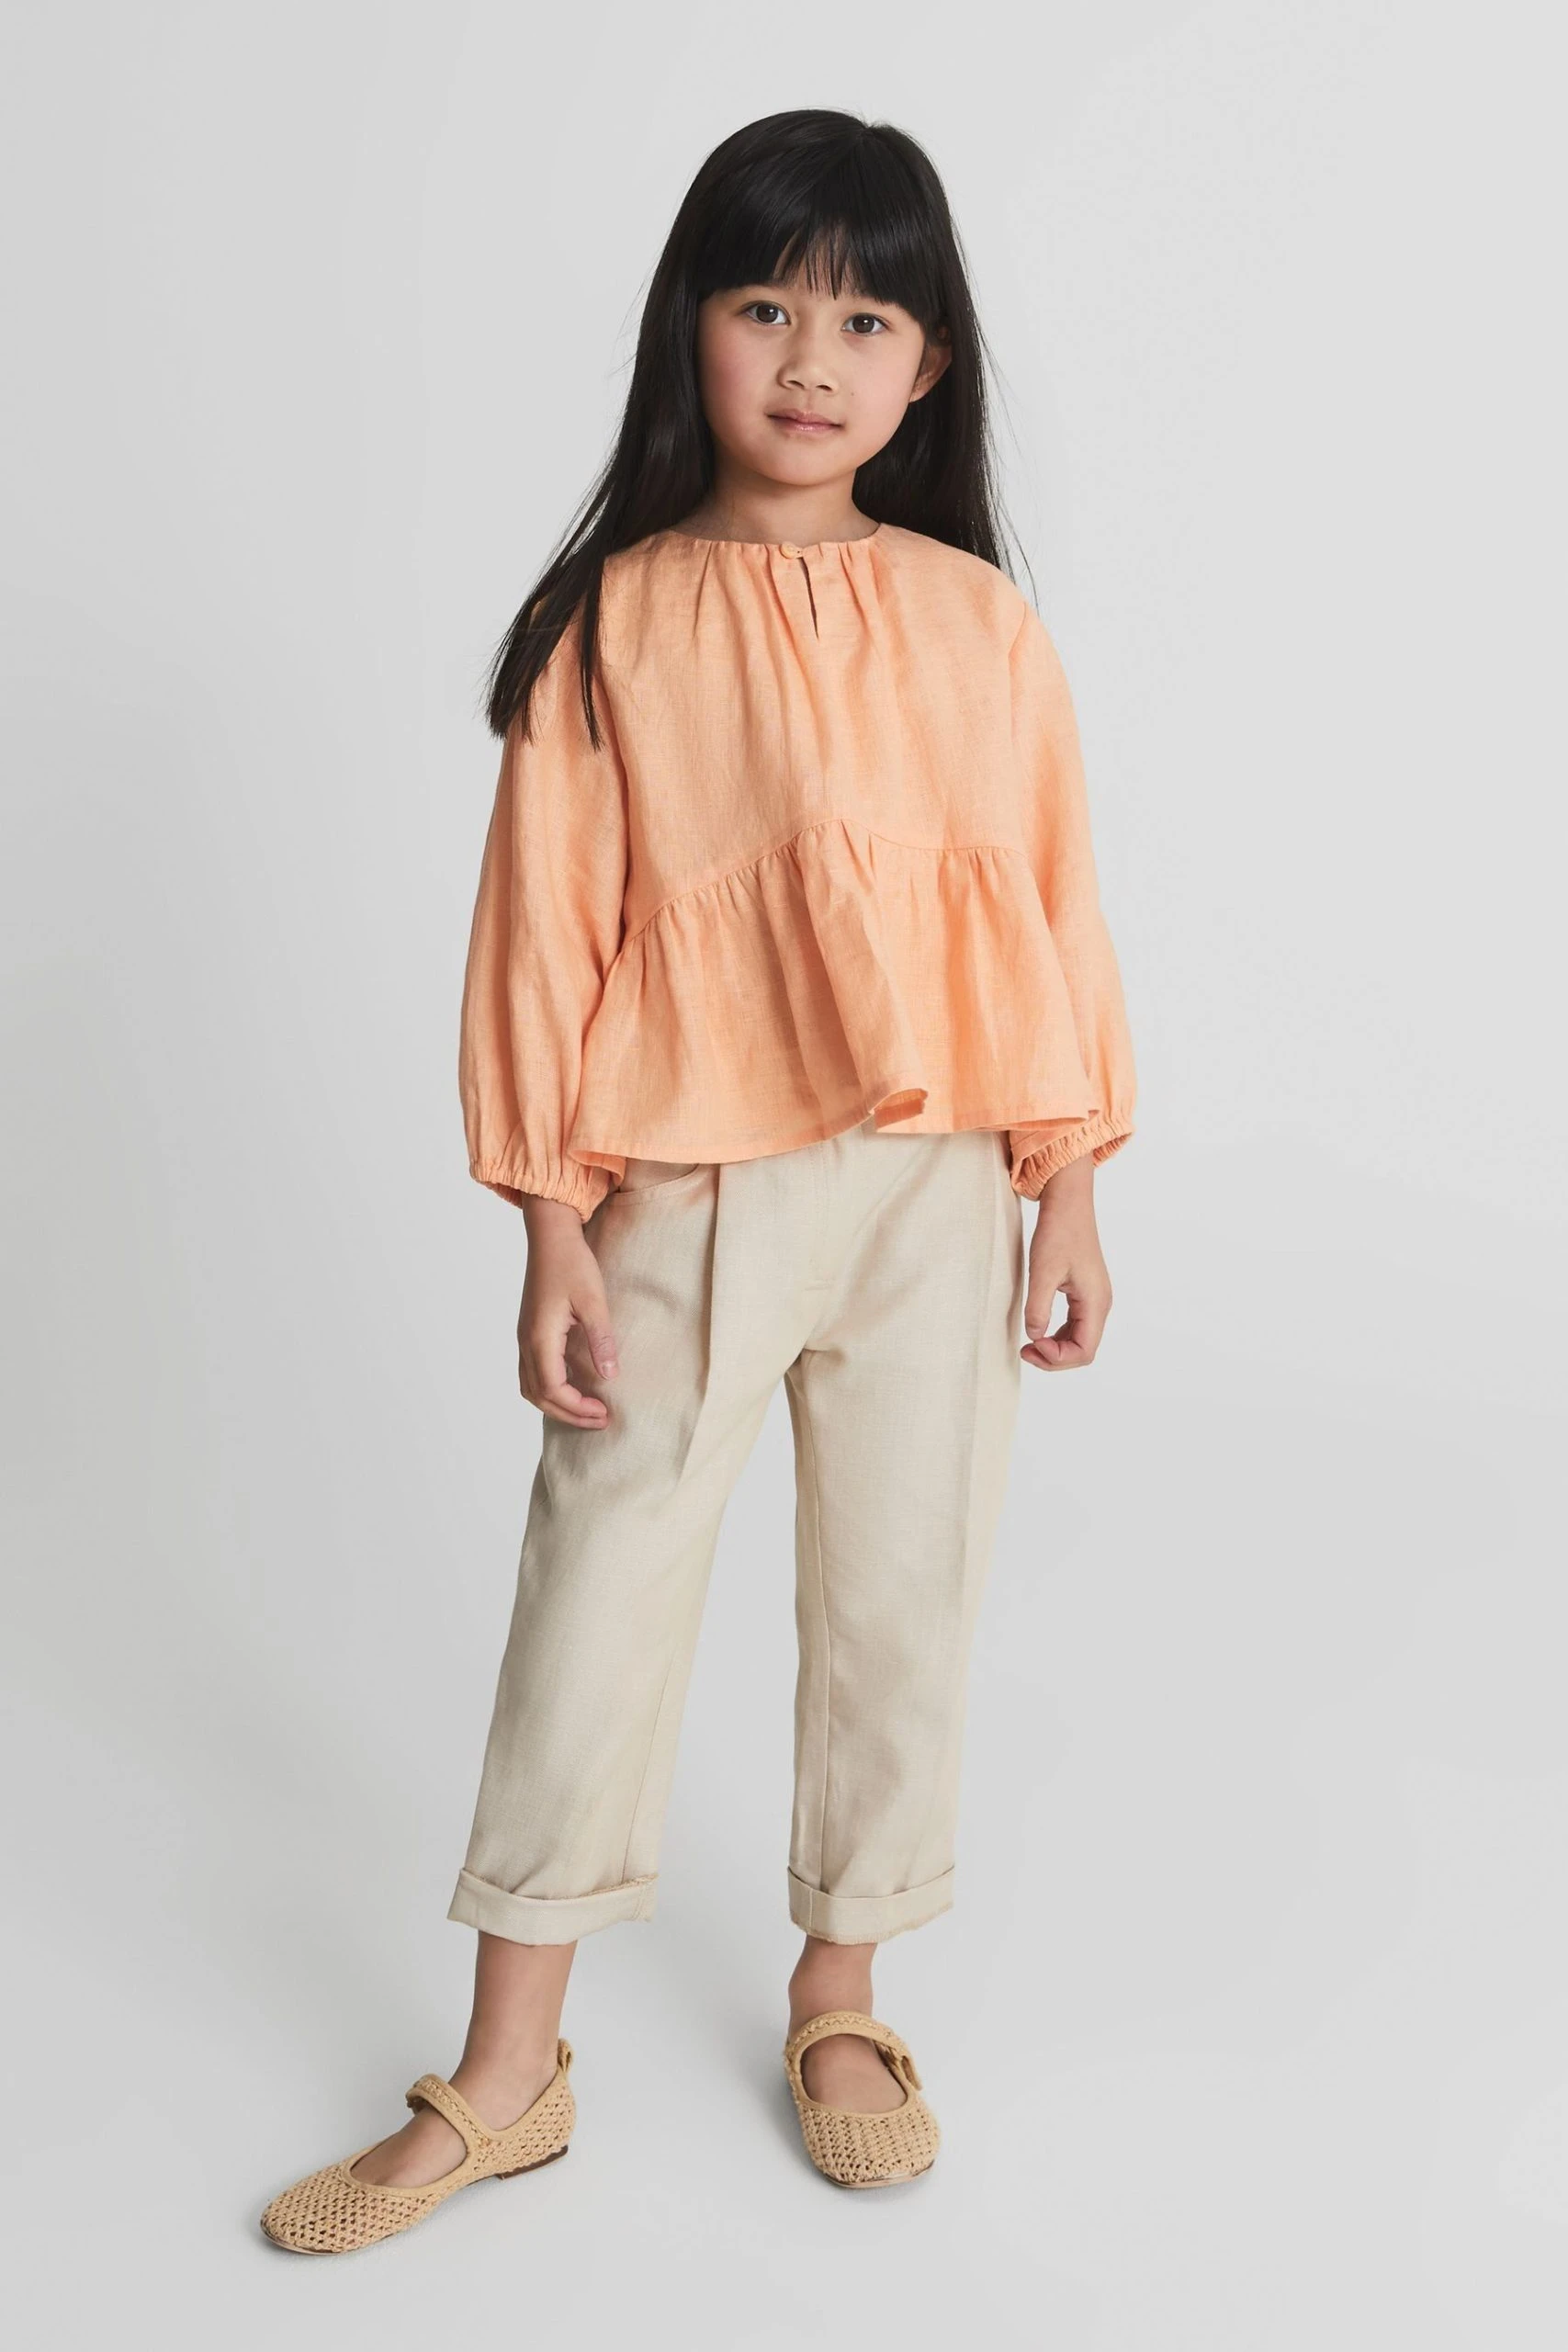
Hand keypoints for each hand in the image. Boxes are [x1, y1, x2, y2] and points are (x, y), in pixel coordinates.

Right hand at [517, 1196, 619, 1426]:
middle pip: (537, 1395)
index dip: (577, 1408)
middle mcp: (526, 1341)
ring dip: (556, 1404)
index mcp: (540, 1337)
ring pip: (530, 1387)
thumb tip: (610, 1376)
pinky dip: (549, 1390)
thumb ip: (601, 1339)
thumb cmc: (572, 1263)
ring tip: (586, 1410)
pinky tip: (573, 1388)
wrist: (550, 1237)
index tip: (604, 1412)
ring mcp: (524, 1337)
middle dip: (568, 1414)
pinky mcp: (529, 1332)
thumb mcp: (594, 1300)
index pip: (553, 1389)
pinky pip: (531, 1373)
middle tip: (600, 1420)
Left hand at [1021, 1154, 1112, 1371]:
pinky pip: (1075, 1324)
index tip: (1031, 1345)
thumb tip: (1034, 1336)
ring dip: (1056, 1347)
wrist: (1068, 1203)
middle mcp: (1100, 1303)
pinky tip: (1038, 1330)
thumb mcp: (1043, 1272)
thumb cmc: (1058, 1232)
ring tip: (1029, 1344)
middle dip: (1055, 1357)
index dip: (1057, 1358)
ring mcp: (1094, 1298)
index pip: (1084, 1351)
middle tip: (1025, 1350)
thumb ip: (1038, 1308)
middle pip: (1084, 1349)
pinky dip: (1058, 1334)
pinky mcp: (1085, 1291)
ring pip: (1080, 1339)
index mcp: (1096, 1302)